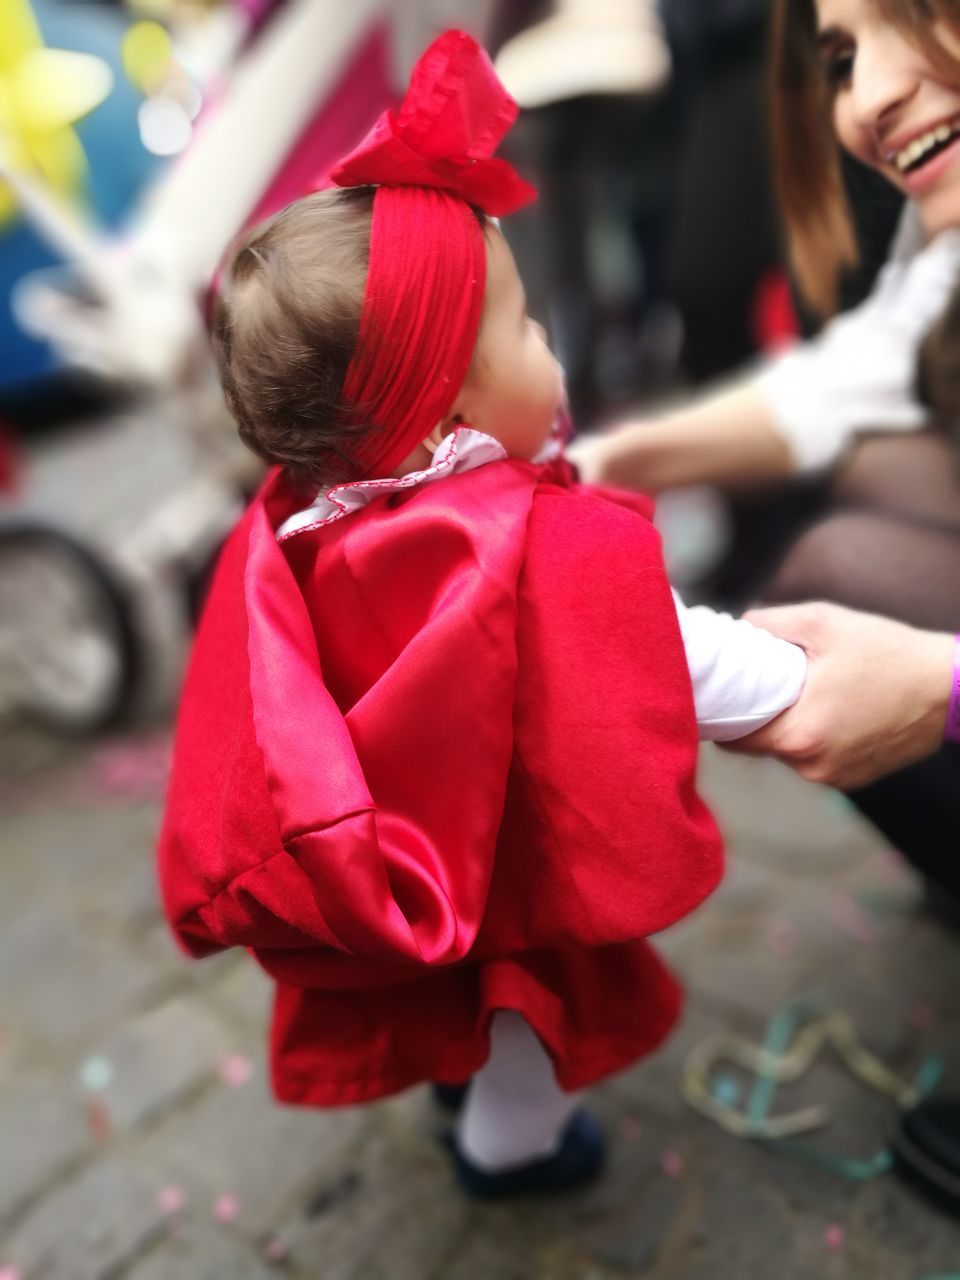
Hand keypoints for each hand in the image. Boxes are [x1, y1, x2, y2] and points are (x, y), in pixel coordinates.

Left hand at [727, 602, 953, 788]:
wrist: (951, 688)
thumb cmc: (888, 652)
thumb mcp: (823, 622)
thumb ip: (768, 623)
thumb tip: (735, 627)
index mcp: (799, 735)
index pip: (733, 740)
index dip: (721, 717)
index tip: (719, 695)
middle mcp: (813, 766)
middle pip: (759, 746)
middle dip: (755, 716)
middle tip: (761, 684)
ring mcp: (835, 778)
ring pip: (788, 752)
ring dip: (788, 726)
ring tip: (803, 692)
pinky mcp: (855, 779)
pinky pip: (817, 758)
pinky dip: (815, 737)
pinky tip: (829, 709)